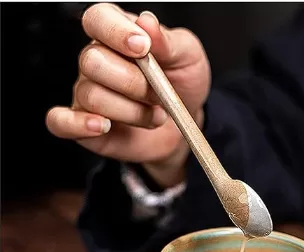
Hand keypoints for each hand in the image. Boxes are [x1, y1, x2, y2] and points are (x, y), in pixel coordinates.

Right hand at [46, 3, 210, 186]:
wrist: (185, 125)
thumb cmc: (182, 85)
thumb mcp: (188, 57)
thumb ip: (168, 41)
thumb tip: (147, 23)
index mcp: (117, 35)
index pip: (98, 18)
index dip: (116, 32)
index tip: (143, 48)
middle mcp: (96, 61)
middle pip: (93, 61)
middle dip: (134, 83)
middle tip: (159, 94)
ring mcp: (86, 92)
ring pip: (93, 97)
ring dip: (132, 112)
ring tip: (155, 116)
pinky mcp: (83, 124)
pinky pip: (60, 122)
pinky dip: (78, 125)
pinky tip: (102, 126)